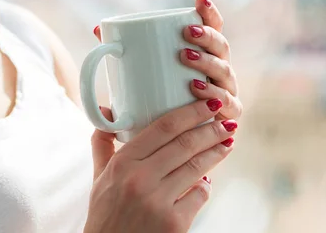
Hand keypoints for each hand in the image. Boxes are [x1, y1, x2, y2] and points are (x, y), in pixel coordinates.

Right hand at [86, 101, 236, 232]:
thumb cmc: (105, 215)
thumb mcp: (98, 178)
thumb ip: (103, 143)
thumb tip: (107, 111)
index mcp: (123, 163)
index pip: (163, 127)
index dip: (190, 113)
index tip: (208, 105)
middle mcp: (140, 179)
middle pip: (185, 144)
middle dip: (211, 130)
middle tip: (227, 122)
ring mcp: (159, 202)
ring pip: (197, 168)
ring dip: (217, 152)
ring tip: (228, 142)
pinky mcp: (174, 223)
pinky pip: (199, 195)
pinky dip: (205, 186)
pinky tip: (208, 179)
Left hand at [93, 0, 241, 120]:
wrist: (169, 147)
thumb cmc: (155, 104)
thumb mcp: (138, 78)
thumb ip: (123, 55)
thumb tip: (98, 30)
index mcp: (203, 56)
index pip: (213, 29)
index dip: (210, 13)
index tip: (198, 0)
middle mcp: (219, 71)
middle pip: (222, 47)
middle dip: (207, 37)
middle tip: (186, 33)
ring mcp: (226, 92)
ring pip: (225, 72)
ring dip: (209, 63)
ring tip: (186, 58)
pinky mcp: (226, 117)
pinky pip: (229, 104)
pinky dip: (216, 96)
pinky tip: (200, 90)